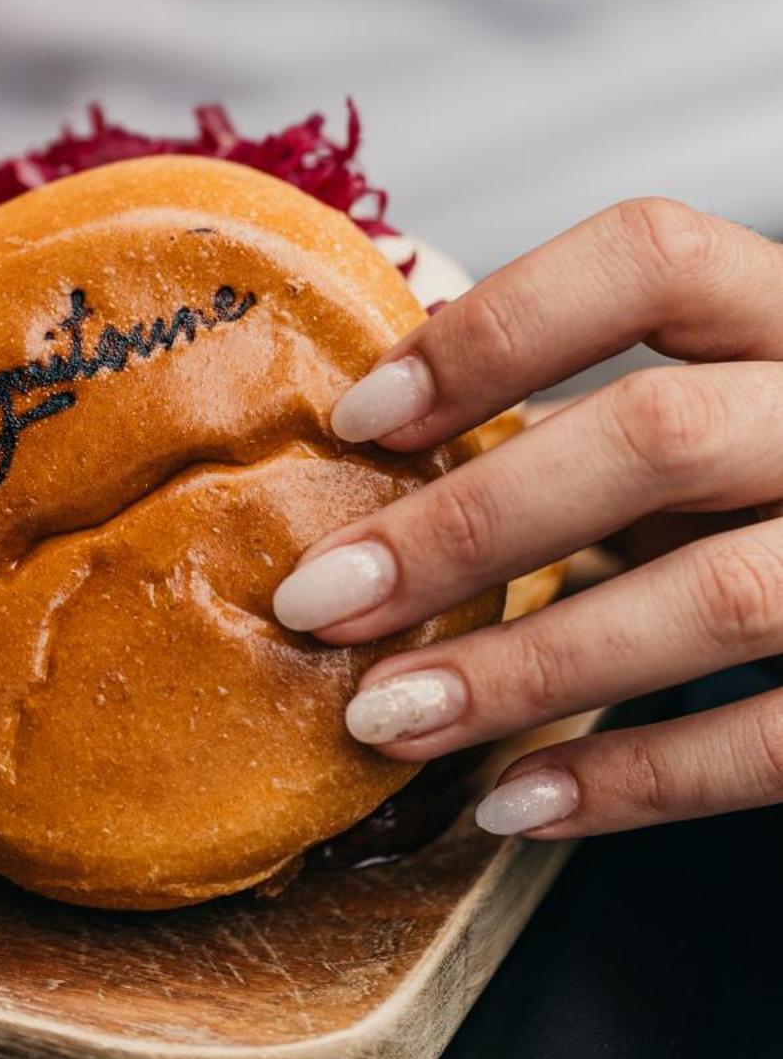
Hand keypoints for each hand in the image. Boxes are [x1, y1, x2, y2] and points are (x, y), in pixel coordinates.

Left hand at [272, 199, 782, 838]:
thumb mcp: (720, 396)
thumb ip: (590, 394)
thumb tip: (377, 422)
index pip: (648, 258)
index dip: (496, 328)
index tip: (361, 416)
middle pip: (658, 434)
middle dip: (468, 524)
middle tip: (322, 599)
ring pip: (714, 598)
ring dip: (527, 668)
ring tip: (387, 717)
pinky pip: (776, 740)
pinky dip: (635, 780)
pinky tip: (517, 801)